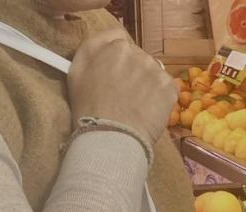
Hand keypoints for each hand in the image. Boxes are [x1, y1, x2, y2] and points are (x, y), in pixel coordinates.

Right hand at [68, 30, 176, 150]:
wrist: (112, 135)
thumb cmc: (89, 107)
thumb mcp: (77, 70)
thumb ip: (93, 48)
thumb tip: (108, 42)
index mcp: (114, 46)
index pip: (120, 42)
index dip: (118, 60)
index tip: (116, 74)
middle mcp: (137, 52)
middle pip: (139, 58)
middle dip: (133, 72)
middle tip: (125, 94)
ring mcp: (155, 70)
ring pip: (153, 73)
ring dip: (148, 85)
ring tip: (136, 105)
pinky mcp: (169, 87)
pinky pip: (166, 88)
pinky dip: (160, 98)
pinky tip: (148, 111)